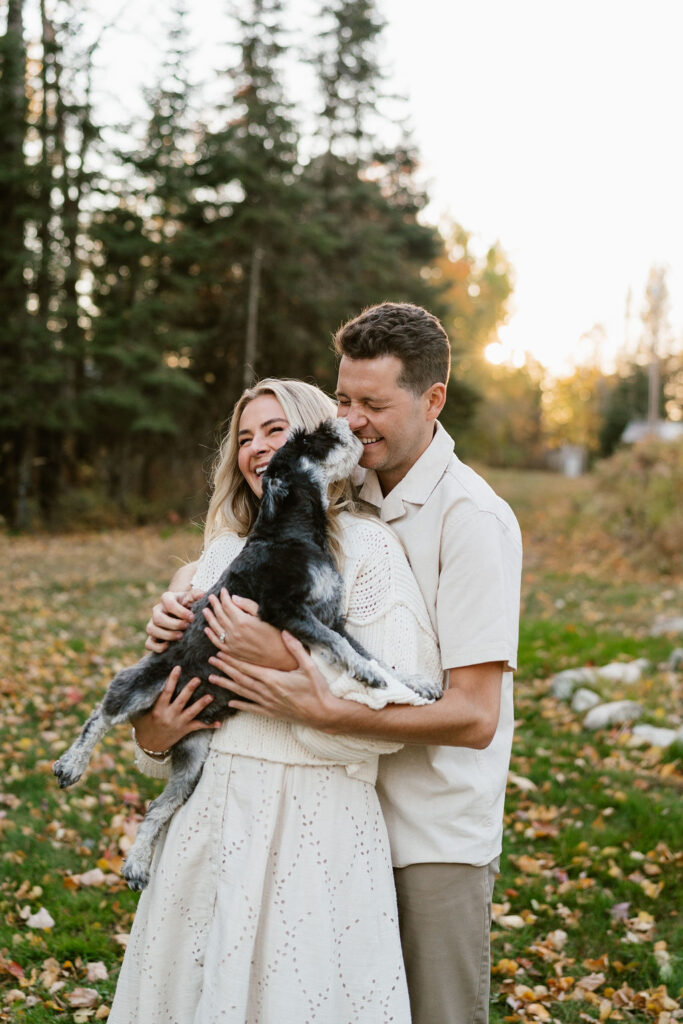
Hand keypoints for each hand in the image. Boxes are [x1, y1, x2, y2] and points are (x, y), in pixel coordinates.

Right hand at [131, 666, 219, 751]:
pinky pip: (198, 727)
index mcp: (158, 709)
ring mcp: (178, 723)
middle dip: (189, 690)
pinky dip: (209, 724)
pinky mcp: (185, 730)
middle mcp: (169, 716)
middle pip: (181, 701)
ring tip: (211, 696)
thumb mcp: (139, 713)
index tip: (177, 668)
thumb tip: (138, 682)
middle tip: (198, 679)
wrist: (149, 745)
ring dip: (201, 704)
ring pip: (192, 713)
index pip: (166, 692)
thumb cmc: (144, 725)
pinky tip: (219, 723)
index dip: (172, 680)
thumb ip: (142, 700)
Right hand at [145, 588, 204, 652]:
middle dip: (173, 624)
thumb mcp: (192, 598)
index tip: (192, 617)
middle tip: (187, 627)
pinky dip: (157, 647)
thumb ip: (196, 595)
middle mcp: (157, 611)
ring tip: (180, 637)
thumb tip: (202, 594)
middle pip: (158, 618)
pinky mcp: (152, 637)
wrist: (184, 615)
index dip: (180, 612)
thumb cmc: (189, 605)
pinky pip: (148, 644)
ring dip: (166, 635)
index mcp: (166, 598)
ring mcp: (152, 624)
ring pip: (151, 629)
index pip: (168, 603)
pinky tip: (169, 646)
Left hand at [202, 589, 297, 669]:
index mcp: (242, 621)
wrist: (279, 656)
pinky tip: (207, 629)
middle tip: (211, 597)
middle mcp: (234, 632)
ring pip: (215, 628)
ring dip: (209, 618)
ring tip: (206, 610)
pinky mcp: (232, 652)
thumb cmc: (275, 634)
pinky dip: (210, 635)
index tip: (223, 590)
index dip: (224, 597)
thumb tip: (233, 598)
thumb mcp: (264, 616)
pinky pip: (217, 642)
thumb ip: (248, 605)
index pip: (228, 605)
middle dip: (215, 604)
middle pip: (220, 615)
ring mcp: (232, 643)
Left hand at [208, 631, 337, 728]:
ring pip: (242, 693)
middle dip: (225, 669)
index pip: (247, 668)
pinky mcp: (272, 713)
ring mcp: (268, 703)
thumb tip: (285, 631)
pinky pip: (251, 708)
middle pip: (240, 679)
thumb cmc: (317, 689)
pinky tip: (230, 703)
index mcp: (273, 678)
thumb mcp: (309, 666)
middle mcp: (267, 691)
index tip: (220, 653)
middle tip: (211, 661)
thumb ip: (295, 648)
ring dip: (227, 685)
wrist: (322, 714)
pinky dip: (240, 704)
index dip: (232, 660)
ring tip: (213, 679)